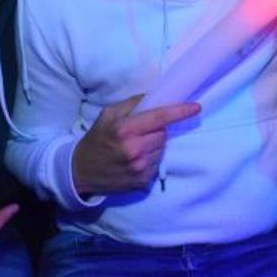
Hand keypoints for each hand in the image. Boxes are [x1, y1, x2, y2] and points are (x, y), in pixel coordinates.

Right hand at [72, 94, 200, 195]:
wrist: (80, 172)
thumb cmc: (96, 139)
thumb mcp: (107, 115)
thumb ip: (131, 104)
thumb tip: (154, 95)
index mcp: (125, 130)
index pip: (159, 117)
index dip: (180, 111)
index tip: (196, 107)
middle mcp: (135, 150)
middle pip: (163, 133)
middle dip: (156, 130)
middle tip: (140, 132)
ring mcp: (140, 168)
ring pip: (162, 148)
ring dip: (154, 145)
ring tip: (135, 147)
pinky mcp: (142, 181)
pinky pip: (157, 163)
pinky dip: (150, 158)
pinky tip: (134, 159)